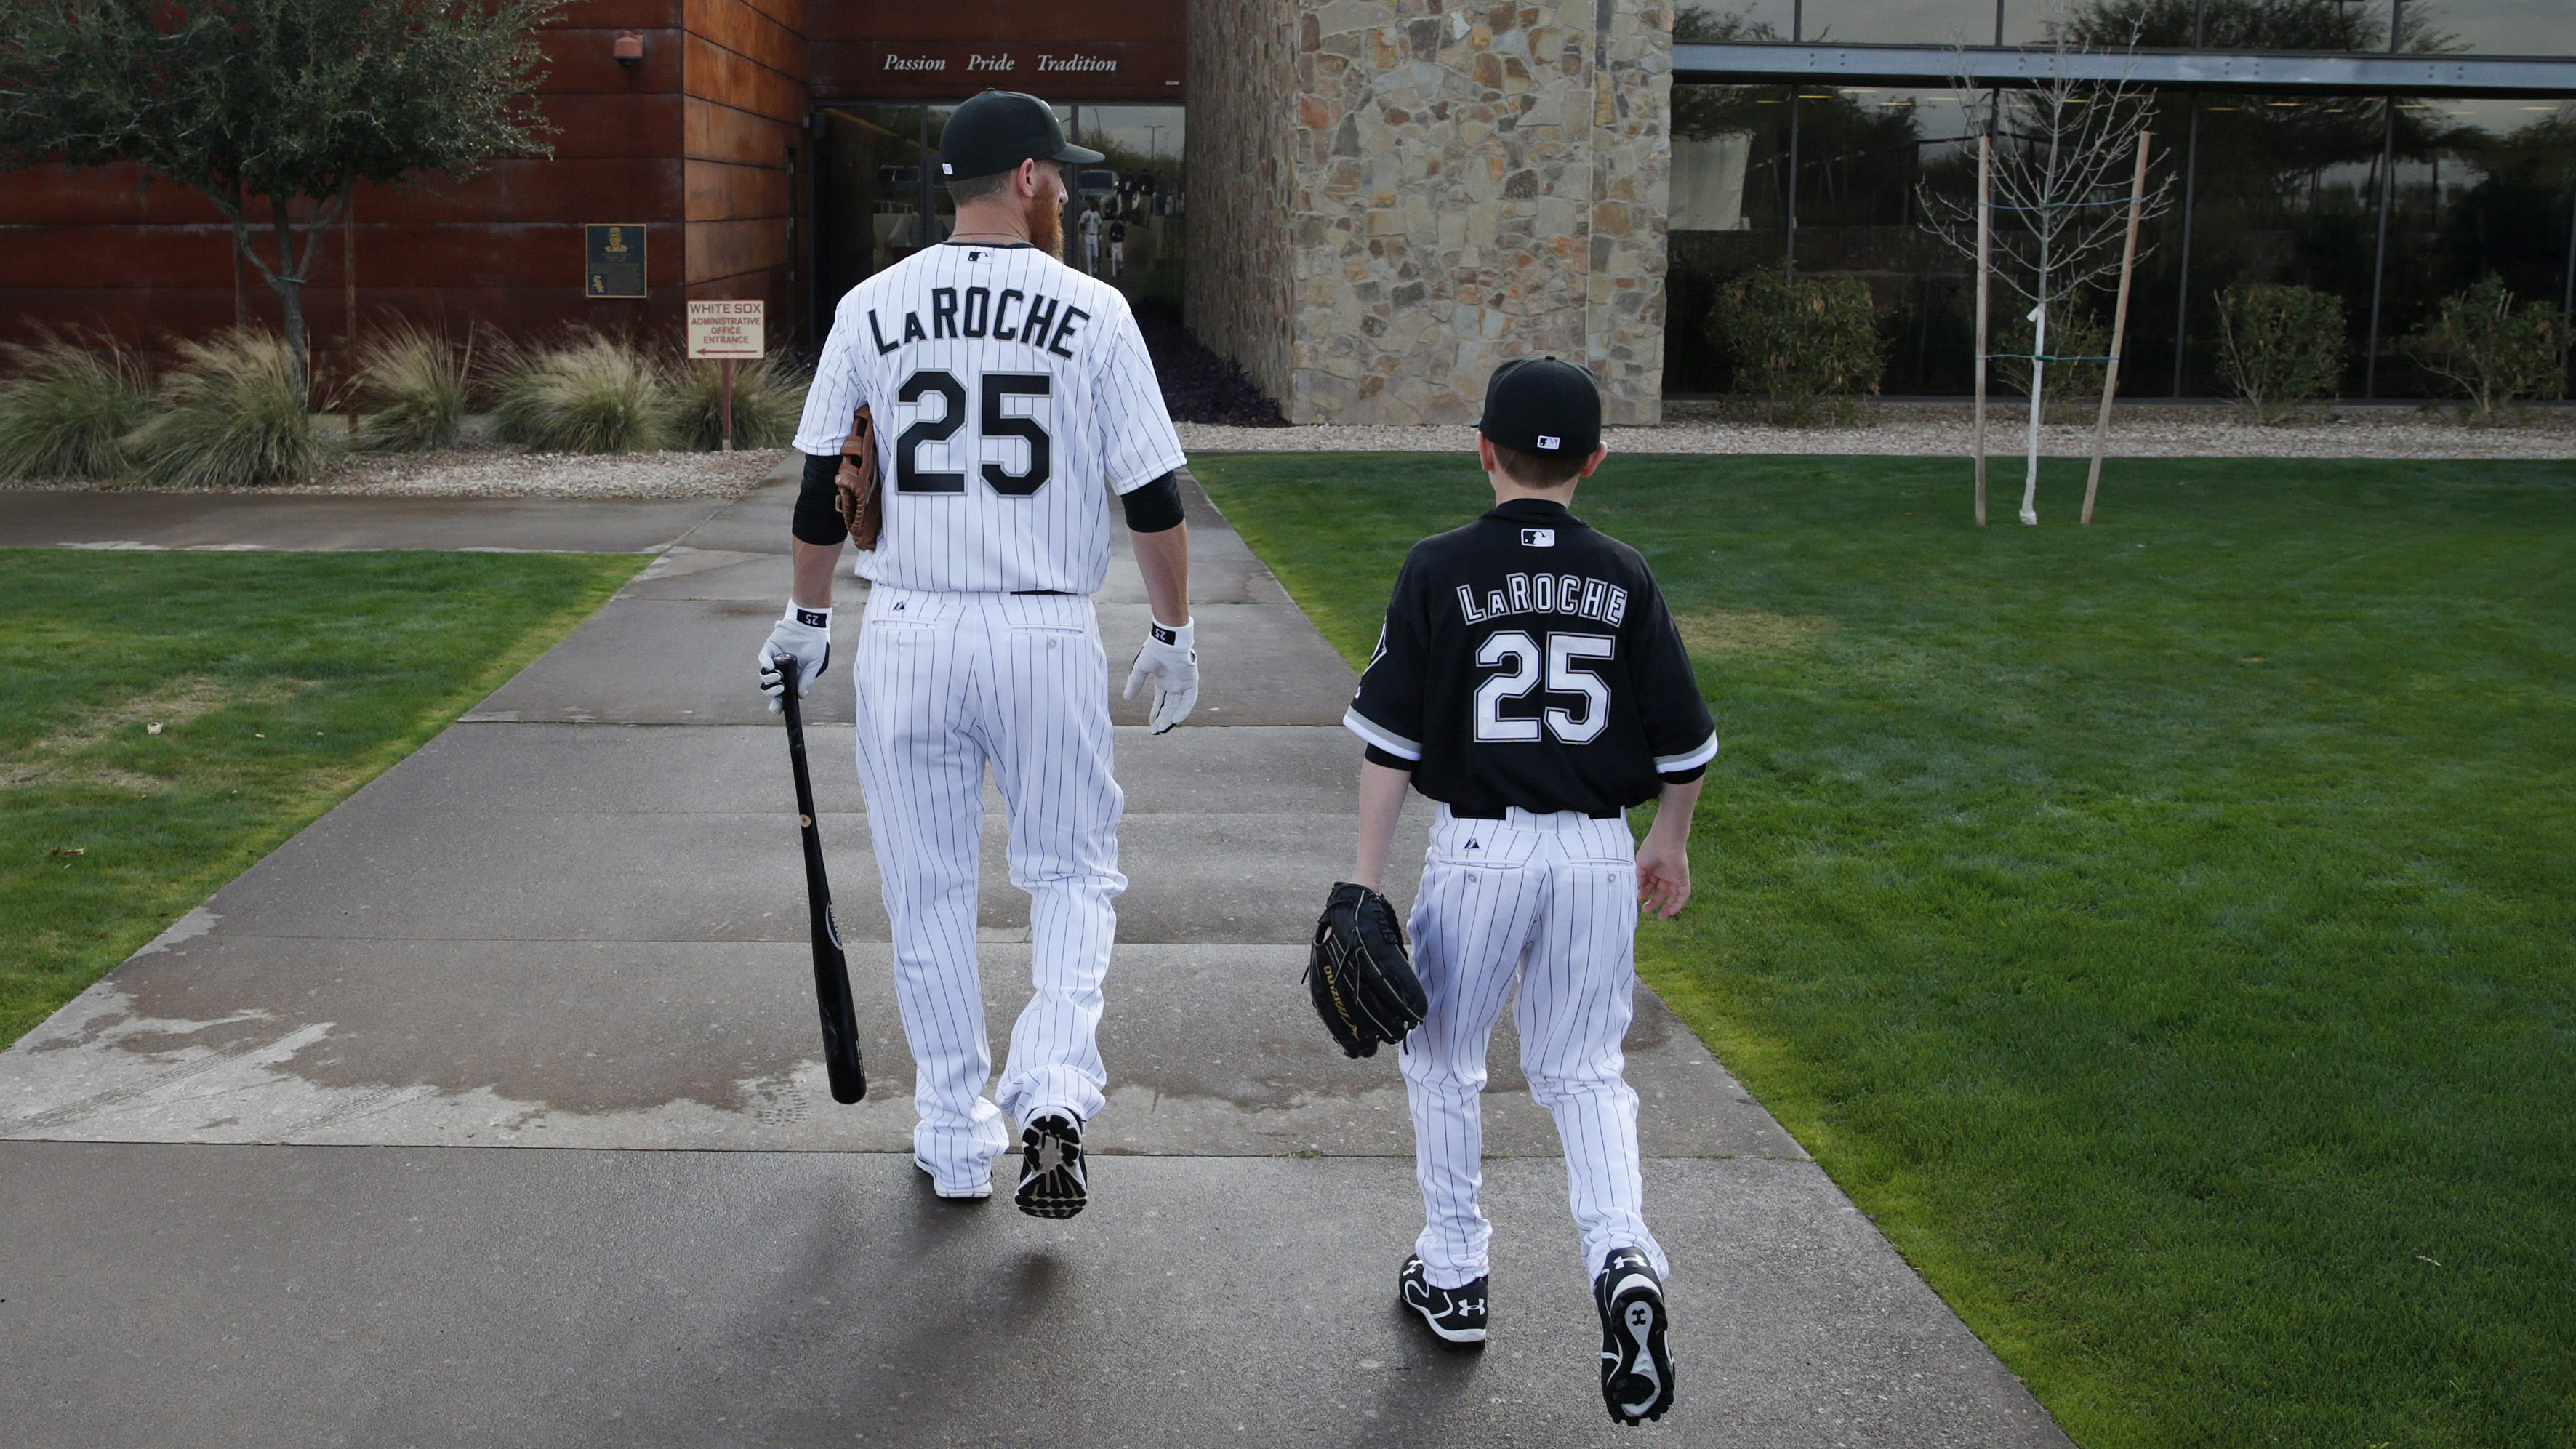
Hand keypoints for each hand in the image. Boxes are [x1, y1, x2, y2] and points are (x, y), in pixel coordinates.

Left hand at [756, 603, 830, 711]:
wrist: (811, 624)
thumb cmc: (816, 644)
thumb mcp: (816, 664)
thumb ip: (808, 679)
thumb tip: (801, 696)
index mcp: (794, 677)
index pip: (783, 694)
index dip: (779, 703)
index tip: (777, 710)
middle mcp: (782, 671)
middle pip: (770, 689)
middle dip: (772, 695)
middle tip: (780, 691)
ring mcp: (775, 660)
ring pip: (764, 677)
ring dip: (769, 681)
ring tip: (779, 678)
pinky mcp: (769, 649)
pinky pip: (763, 659)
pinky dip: (765, 665)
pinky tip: (772, 668)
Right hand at [1121, 617, 1197, 733]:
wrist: (1167, 639)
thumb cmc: (1154, 649)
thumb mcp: (1141, 669)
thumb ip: (1135, 683)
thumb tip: (1127, 698)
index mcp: (1164, 680)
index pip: (1161, 701)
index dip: (1156, 713)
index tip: (1151, 725)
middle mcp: (1175, 683)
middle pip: (1170, 706)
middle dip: (1162, 719)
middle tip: (1155, 731)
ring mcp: (1184, 683)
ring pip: (1178, 705)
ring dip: (1171, 717)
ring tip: (1162, 729)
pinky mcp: (1191, 681)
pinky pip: (1189, 699)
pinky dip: (1183, 710)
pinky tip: (1175, 719)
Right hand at [1635, 832, 1690, 919]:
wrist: (1665, 841)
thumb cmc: (1652, 848)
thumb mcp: (1641, 864)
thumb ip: (1641, 877)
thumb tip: (1641, 888)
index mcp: (1656, 869)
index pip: (1651, 885)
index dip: (1645, 893)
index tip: (1639, 898)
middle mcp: (1666, 874)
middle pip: (1661, 892)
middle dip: (1654, 902)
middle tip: (1646, 911)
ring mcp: (1675, 877)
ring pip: (1673, 896)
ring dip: (1667, 907)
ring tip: (1661, 917)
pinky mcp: (1683, 879)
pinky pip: (1683, 895)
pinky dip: (1678, 904)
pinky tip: (1671, 912)